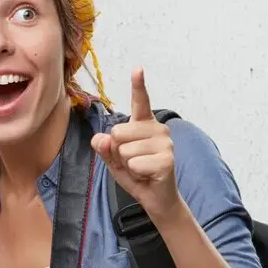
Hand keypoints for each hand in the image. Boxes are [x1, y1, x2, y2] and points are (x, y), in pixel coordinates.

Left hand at [91, 67, 181, 221]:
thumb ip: (104, 147)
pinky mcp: (167, 159)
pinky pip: (134, 164)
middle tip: (132, 162)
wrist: (155, 198)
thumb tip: (100, 138)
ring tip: (141, 169)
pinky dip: (135, 174)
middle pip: (117, 132)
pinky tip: (147, 175)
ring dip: (127, 165)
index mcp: (144, 124)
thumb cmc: (136, 174)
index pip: (140, 101)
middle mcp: (157, 128)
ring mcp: (164, 143)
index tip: (137, 68)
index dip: (138, 85)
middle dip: (117, 152)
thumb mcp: (113, 159)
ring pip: (124, 150)